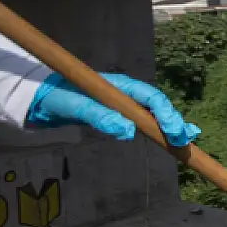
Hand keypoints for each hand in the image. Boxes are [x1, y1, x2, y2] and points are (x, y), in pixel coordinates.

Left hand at [27, 73, 199, 145]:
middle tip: (184, 141)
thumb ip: (99, 116)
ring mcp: (123, 104)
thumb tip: (128, 132)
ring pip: (153, 114)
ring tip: (187, 140)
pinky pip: (143, 122)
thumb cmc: (56, 97)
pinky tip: (172, 138)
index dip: (165, 113)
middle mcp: (126, 93)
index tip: (173, 131)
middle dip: (173, 122)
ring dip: (171, 126)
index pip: (150, 96)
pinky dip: (159, 130)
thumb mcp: (74, 106)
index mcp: (119, 85)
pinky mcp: (118, 115)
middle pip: (157, 106)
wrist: (38, 99)